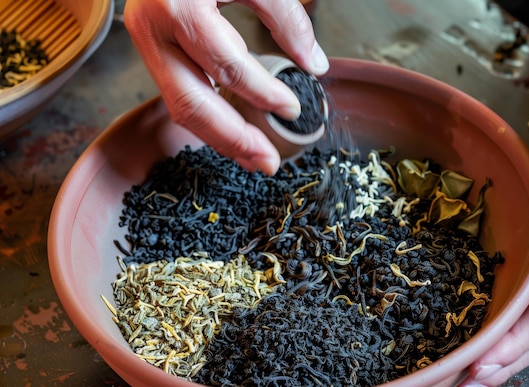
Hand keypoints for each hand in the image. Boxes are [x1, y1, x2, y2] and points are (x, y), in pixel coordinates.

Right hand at [124, 0, 328, 174]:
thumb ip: (285, 16)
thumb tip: (314, 64)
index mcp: (178, 6)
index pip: (226, 64)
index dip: (262, 92)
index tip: (292, 109)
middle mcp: (153, 29)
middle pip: (192, 102)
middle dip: (233, 139)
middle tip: (267, 162)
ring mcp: (146, 43)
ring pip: (179, 107)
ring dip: (218, 138)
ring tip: (251, 158)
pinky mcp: (152, 52)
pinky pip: (177, 95)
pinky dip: (207, 120)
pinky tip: (231, 135)